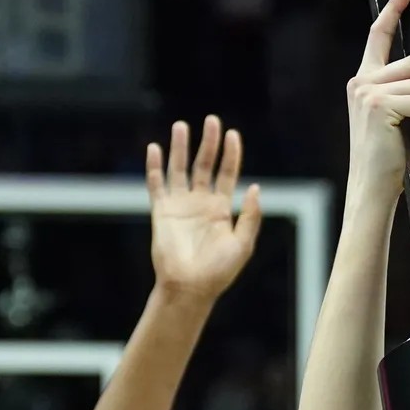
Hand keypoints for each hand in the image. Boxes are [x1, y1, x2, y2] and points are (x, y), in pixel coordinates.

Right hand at [146, 114, 261, 302]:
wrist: (189, 288)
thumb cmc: (219, 271)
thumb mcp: (243, 244)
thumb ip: (251, 217)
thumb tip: (255, 188)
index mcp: (222, 209)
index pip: (227, 174)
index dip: (231, 154)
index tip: (233, 134)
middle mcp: (200, 203)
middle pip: (205, 165)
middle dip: (208, 143)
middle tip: (211, 120)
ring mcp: (180, 206)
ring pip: (179, 169)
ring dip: (180, 148)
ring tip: (181, 126)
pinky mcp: (161, 212)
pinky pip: (156, 185)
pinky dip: (154, 167)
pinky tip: (154, 148)